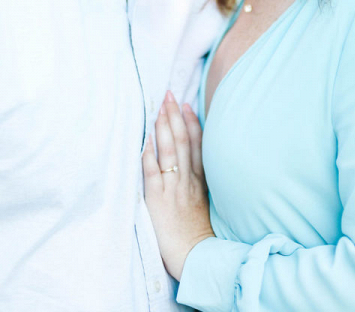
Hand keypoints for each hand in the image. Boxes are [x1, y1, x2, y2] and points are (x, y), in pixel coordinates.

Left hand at [143, 90, 213, 280]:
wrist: (197, 258)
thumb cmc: (199, 234)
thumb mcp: (207, 204)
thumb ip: (201, 183)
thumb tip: (196, 165)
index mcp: (200, 181)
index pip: (197, 145)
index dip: (191, 123)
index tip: (186, 104)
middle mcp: (187, 180)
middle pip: (182, 141)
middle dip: (175, 116)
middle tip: (169, 94)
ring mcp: (173, 189)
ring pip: (169, 151)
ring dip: (164, 127)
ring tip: (159, 107)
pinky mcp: (158, 200)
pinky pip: (153, 172)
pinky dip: (150, 154)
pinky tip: (147, 139)